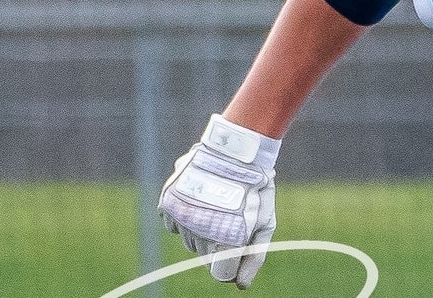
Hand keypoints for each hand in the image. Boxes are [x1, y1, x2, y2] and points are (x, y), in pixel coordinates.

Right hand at [158, 114, 281, 288]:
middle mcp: (198, 233)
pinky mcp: (168, 202)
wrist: (237, 149)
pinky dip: (186, 217)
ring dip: (202, 230)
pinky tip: (200, 200)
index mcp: (225, 242)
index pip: (220, 273)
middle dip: (219, 244)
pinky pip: (173, 224)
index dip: (233, 262)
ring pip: (189, 241)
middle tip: (232, 219)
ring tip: (218, 206)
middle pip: (205, 256)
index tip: (240, 245)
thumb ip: (254, 257)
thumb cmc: (256, 189)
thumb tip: (240, 285)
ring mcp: (181, 217)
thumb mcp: (265, 223)